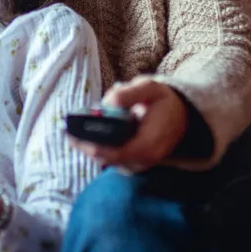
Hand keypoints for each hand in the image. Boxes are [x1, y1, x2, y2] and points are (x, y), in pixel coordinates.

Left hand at [69, 77, 188, 172]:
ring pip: (107, 161)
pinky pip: (111, 159)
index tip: (73, 136)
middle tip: (67, 133)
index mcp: (150, 143)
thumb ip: (128, 93)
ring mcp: (140, 164)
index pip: (117, 153)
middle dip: (86, 146)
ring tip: (73, 133)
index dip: (93, 146)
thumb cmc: (163, 101)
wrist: (182, 116)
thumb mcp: (150, 88)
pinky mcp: (134, 163)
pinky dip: (97, 149)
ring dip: (89, 148)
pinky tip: (85, 137)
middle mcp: (145, 159)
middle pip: (108, 159)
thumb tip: (108, 103)